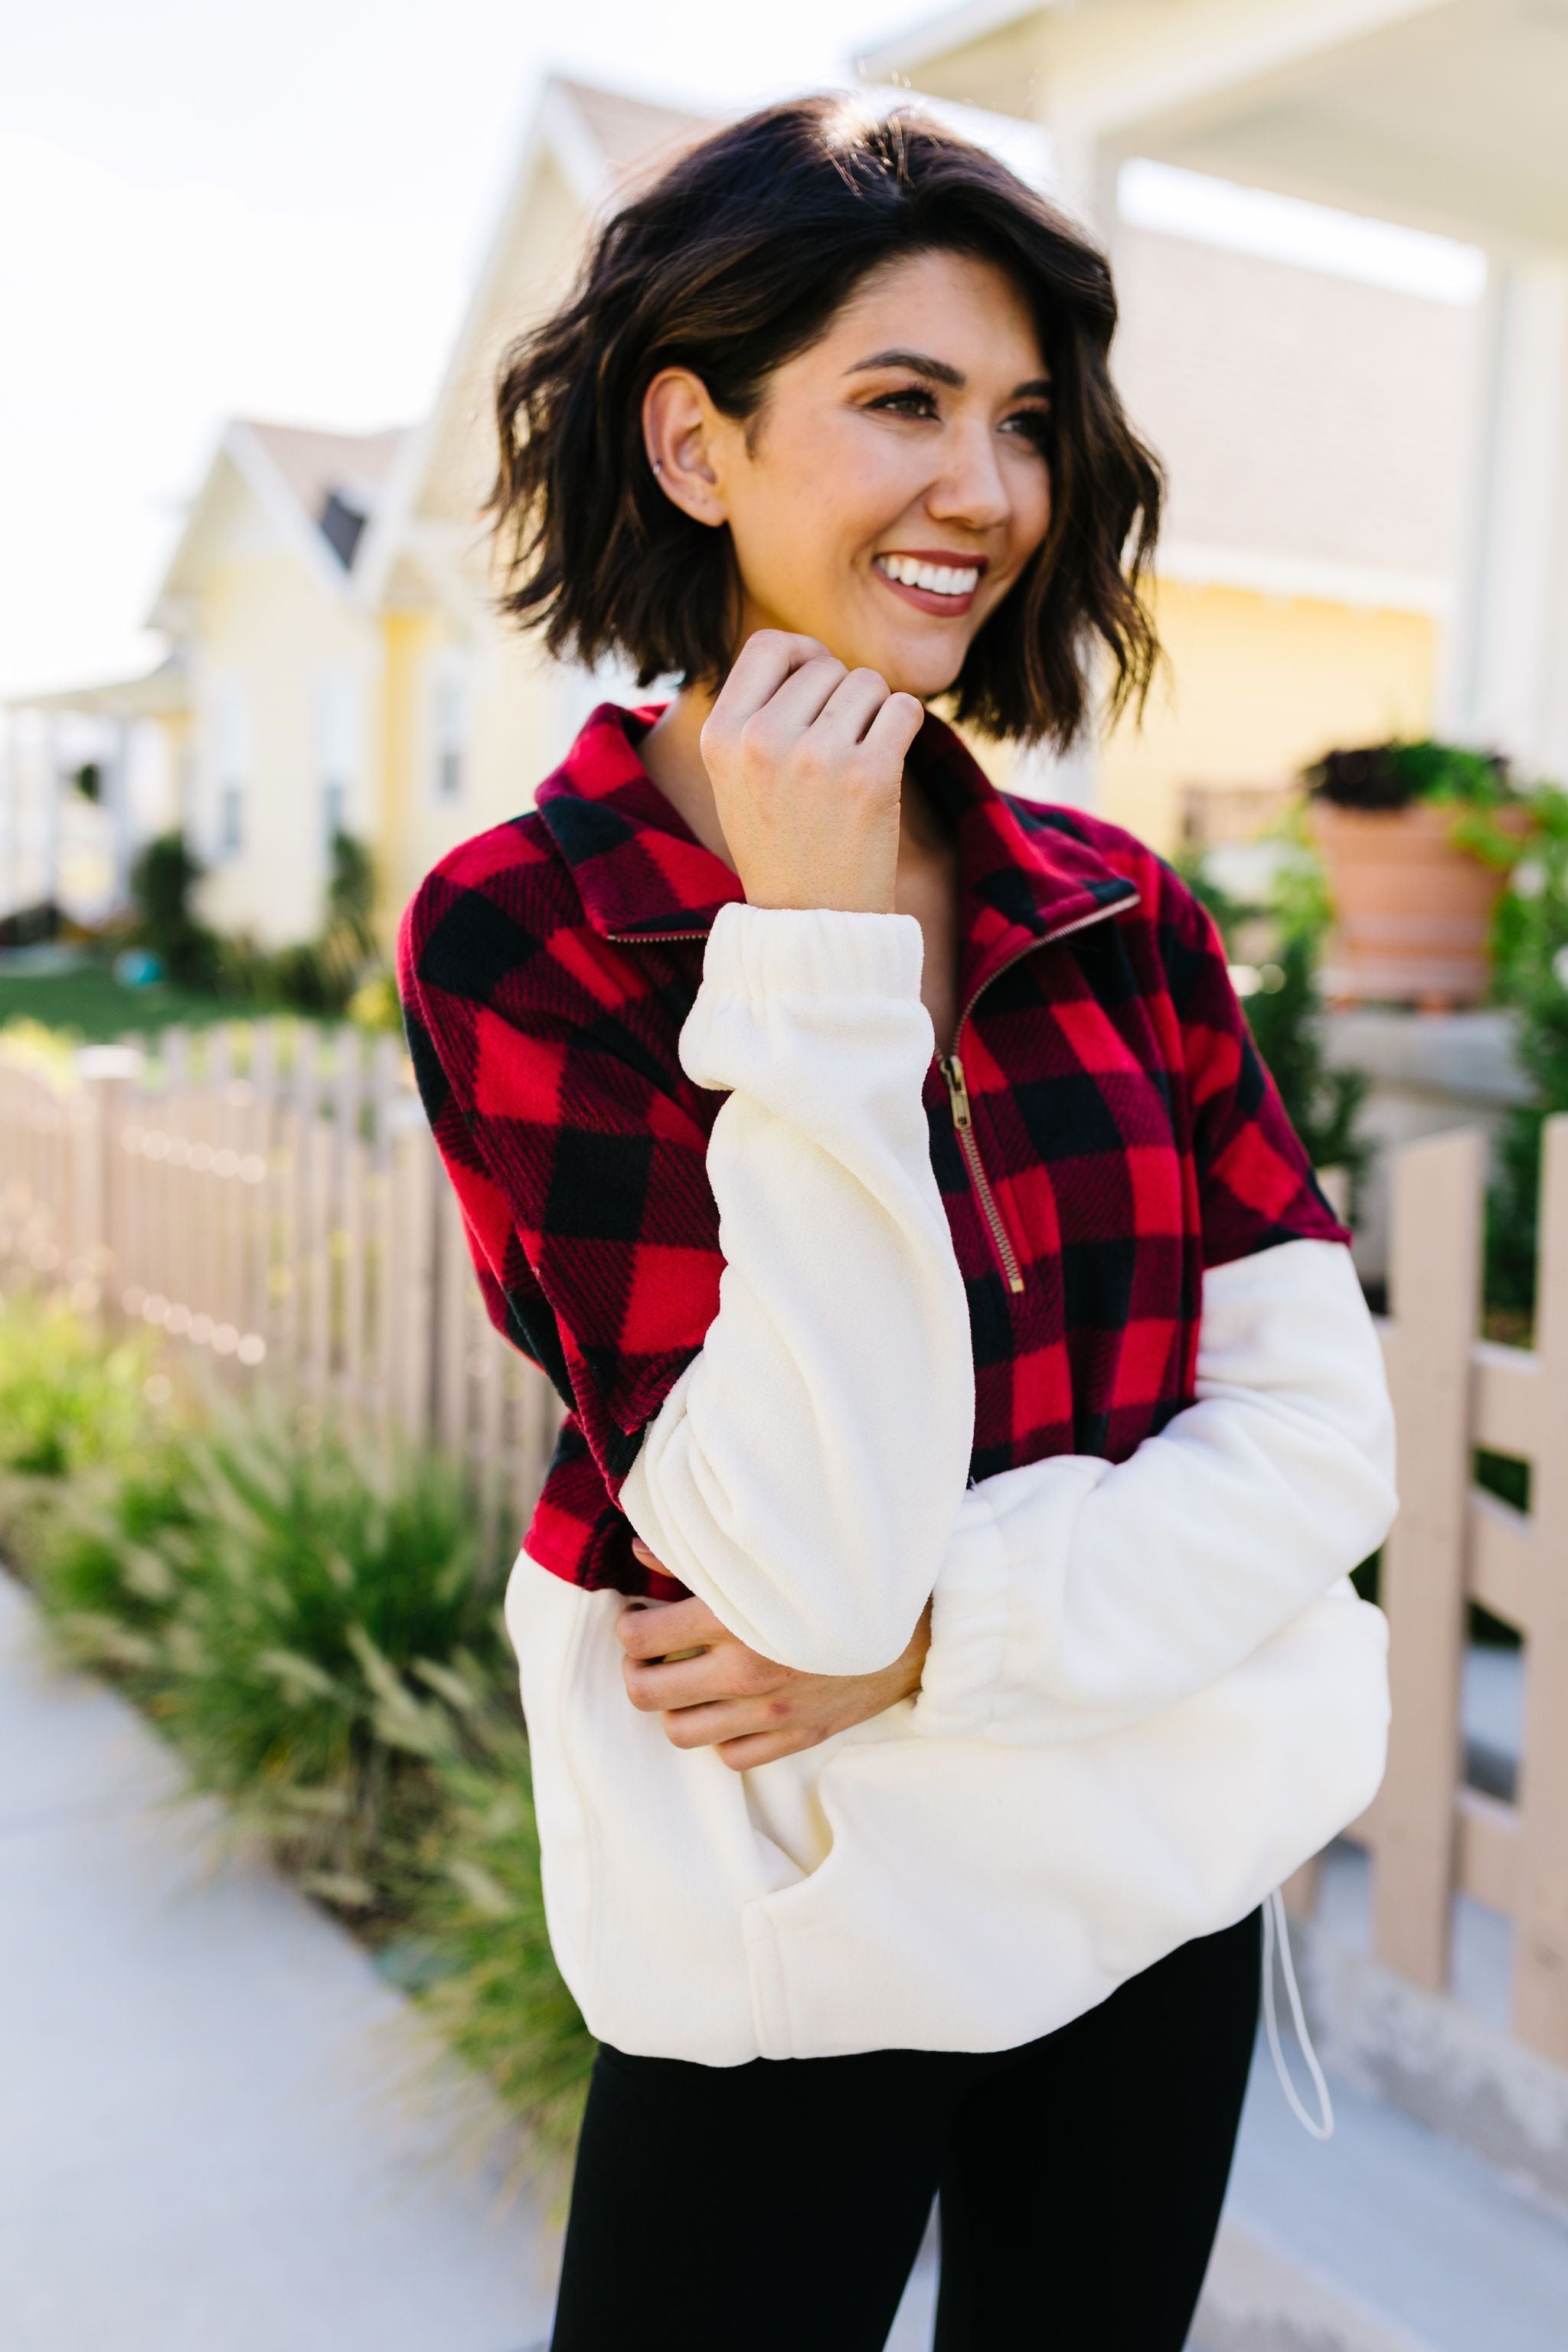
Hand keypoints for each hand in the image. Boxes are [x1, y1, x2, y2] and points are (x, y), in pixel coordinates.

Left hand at [616, 1538, 931, 1770]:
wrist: (920, 1617)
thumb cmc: (839, 1576)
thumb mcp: (767, 1557)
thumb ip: (698, 1556)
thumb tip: (638, 1553)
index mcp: (734, 1618)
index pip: (641, 1639)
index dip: (629, 1627)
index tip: (639, 1615)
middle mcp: (747, 1672)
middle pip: (646, 1693)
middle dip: (638, 1669)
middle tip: (650, 1652)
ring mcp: (772, 1712)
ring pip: (680, 1733)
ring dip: (675, 1706)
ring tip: (685, 1679)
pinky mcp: (799, 1736)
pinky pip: (730, 1757)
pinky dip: (721, 1735)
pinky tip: (730, 1705)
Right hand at [698, 629, 925, 914]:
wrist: (810, 921)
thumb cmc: (780, 843)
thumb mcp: (738, 777)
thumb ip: (757, 712)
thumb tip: (810, 651)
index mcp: (722, 736)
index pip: (767, 645)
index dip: (800, 654)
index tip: (816, 684)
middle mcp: (763, 740)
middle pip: (826, 665)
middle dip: (841, 697)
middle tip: (836, 752)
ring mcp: (818, 757)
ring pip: (868, 683)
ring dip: (874, 714)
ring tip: (856, 763)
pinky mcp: (871, 775)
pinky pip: (904, 709)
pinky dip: (904, 728)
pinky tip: (887, 763)